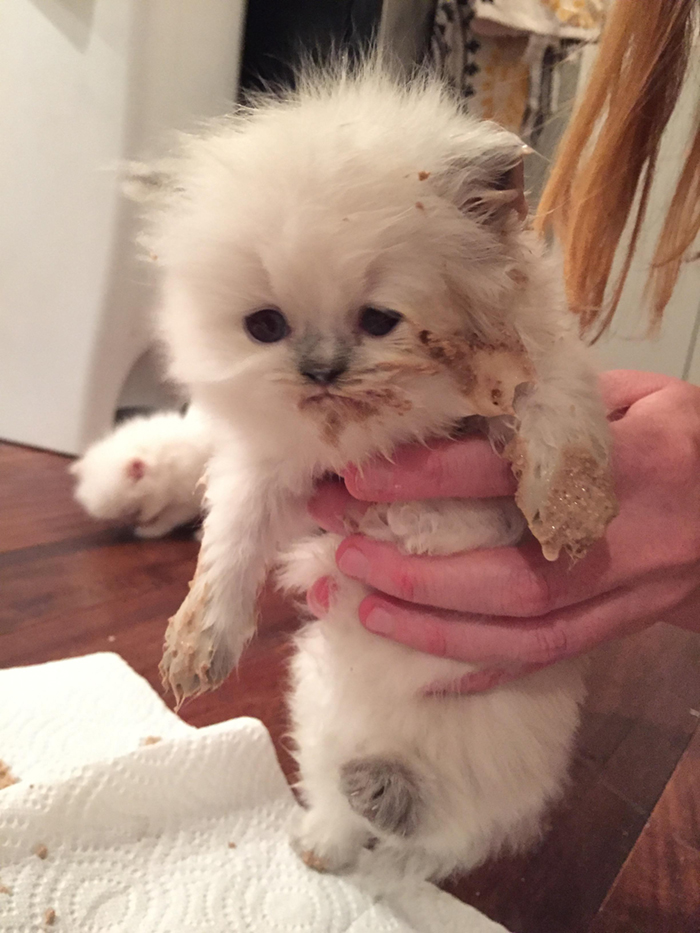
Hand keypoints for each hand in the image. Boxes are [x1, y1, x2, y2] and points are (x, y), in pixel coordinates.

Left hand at [308, 371, 699, 690]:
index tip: (361, 474)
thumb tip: (458, 404)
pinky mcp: (615, 629)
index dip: (428, 476)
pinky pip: (543, 660)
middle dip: (417, 572)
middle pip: (508, 575)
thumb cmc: (683, 439)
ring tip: (363, 608)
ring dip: (434, 627)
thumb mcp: (635, 396)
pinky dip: (480, 669)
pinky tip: (422, 669)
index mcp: (627, 465)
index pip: (507, 474)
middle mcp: (621, 542)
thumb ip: (554, 405)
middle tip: (346, 551)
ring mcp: (620, 597)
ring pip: (521, 631)